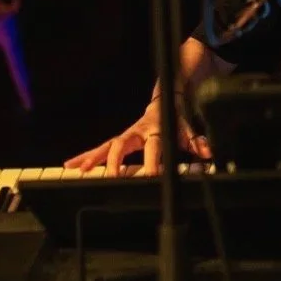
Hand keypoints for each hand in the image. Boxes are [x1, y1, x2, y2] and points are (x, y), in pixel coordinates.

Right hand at [63, 100, 212, 176]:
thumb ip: (197, 143)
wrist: (165, 102)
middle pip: (122, 144)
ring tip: (77, 168)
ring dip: (91, 157)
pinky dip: (86, 156)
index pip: (153, 148)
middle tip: (109, 176)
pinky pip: (101, 148)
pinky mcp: (118, 139)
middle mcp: (137, 131)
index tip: (151, 178)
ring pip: (106, 146)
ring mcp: (126, 135)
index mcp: (156, 130)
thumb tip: (207, 153)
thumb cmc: (175, 121)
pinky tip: (72, 165)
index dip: (152, 162)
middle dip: (114, 161)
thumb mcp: (188, 131)